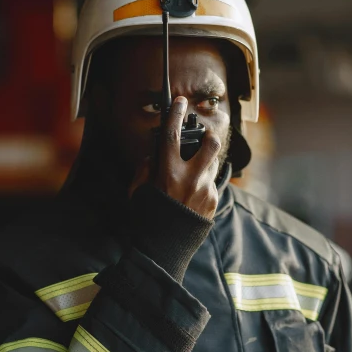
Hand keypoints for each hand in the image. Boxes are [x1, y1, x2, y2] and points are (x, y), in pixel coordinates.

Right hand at [129, 97, 221, 219]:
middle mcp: (191, 180)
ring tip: (191, 176)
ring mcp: (206, 191)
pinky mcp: (214, 202)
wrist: (165, 249)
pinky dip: (202, 185)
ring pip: (212, 165)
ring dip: (203, 164)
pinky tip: (192, 195)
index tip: (179, 102)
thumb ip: (146, 168)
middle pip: (211, 144)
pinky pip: (212, 185)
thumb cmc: (148, 219)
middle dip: (209, 135)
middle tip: (202, 137)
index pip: (173, 136)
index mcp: (169, 174)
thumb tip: (155, 154)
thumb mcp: (138, 191)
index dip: (176, 115)